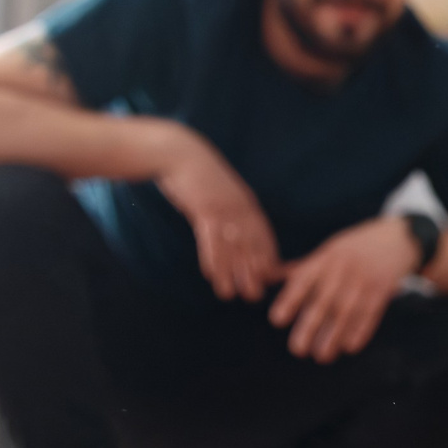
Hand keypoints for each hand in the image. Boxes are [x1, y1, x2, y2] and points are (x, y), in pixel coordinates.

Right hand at [152, 126, 279, 300]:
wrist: (177, 151)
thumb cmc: (196, 175)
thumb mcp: (218, 194)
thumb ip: (226, 213)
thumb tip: (230, 233)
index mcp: (246, 203)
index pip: (263, 235)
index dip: (267, 258)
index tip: (271, 279)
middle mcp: (239, 207)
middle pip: (251, 245)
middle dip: (253, 272)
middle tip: (255, 296)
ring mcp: (223, 207)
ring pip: (231, 246)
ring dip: (230, 272)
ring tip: (230, 295)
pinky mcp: (204, 206)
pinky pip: (209, 237)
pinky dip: (211, 257)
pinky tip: (209, 275)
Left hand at [269, 216, 417, 361]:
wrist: (397, 237)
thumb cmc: (356, 247)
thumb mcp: (329, 251)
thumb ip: (303, 267)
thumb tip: (267, 277)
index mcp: (325, 258)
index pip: (303, 280)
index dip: (289, 300)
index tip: (277, 321)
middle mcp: (343, 269)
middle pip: (323, 301)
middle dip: (309, 327)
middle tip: (297, 350)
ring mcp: (364, 279)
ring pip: (346, 312)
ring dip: (333, 336)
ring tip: (321, 356)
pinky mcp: (383, 289)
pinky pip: (370, 313)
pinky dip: (360, 331)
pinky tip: (350, 347)